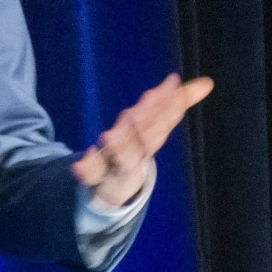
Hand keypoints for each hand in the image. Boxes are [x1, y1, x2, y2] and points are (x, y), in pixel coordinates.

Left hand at [70, 73, 213, 207]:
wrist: (114, 189)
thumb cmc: (135, 151)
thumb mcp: (154, 129)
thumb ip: (171, 103)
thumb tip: (193, 82)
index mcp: (150, 139)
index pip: (164, 121)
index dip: (171, 105)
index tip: (174, 83)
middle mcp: (136, 153)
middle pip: (145, 140)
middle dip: (145, 125)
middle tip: (145, 104)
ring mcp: (116, 166)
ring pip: (120, 159)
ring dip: (117, 149)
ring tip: (108, 137)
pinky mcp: (95, 175)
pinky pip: (90, 175)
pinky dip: (85, 171)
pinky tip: (78, 166)